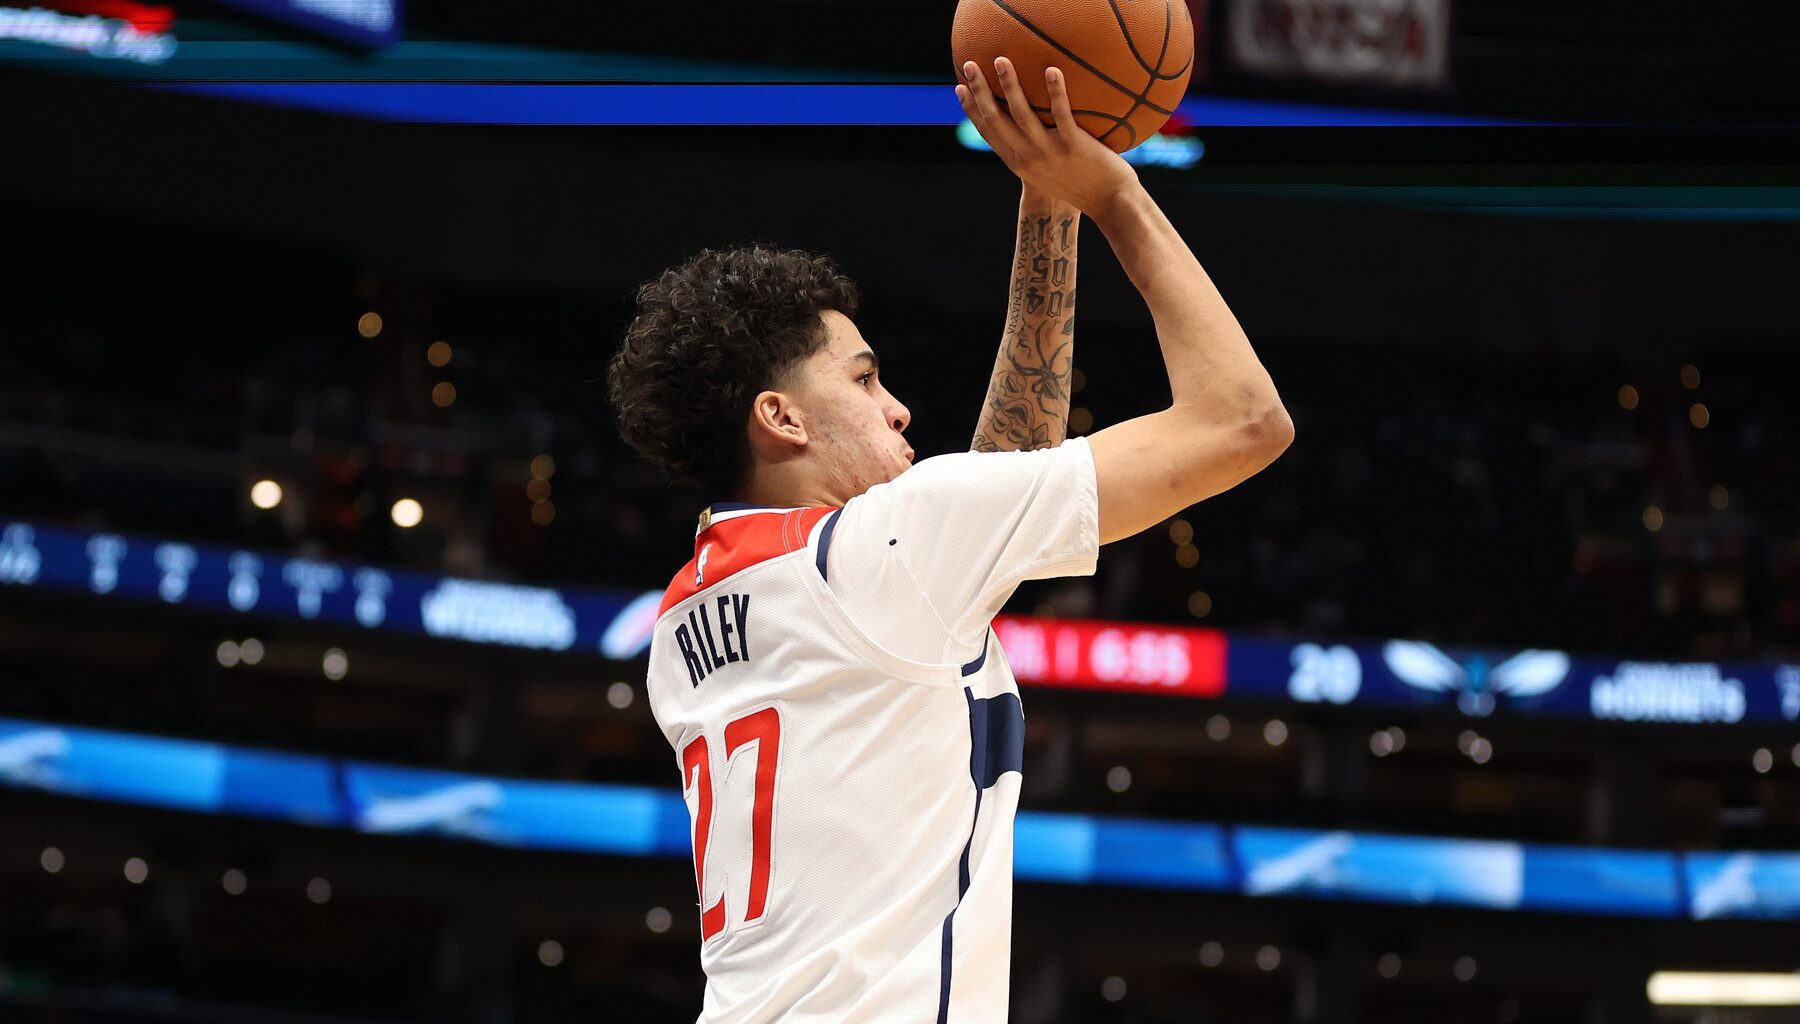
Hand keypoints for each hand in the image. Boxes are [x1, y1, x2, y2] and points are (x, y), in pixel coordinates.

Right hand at [955, 57, 1140, 216]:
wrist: (1110, 202)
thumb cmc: (1086, 184)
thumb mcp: (1052, 171)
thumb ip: (1041, 149)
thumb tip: (1040, 122)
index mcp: (1019, 163)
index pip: (988, 132)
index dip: (971, 110)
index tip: (959, 88)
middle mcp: (1028, 157)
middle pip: (996, 119)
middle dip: (979, 91)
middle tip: (970, 64)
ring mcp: (1049, 152)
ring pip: (1021, 114)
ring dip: (1009, 85)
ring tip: (1001, 60)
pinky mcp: (1072, 146)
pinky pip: (1061, 114)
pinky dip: (1055, 92)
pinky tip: (1051, 69)